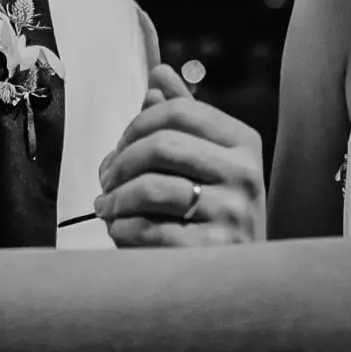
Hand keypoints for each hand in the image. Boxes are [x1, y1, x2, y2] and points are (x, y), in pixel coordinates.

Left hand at [95, 65, 265, 245]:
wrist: (241, 277)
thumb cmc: (216, 211)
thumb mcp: (209, 160)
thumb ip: (185, 117)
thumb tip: (159, 73)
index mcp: (244, 143)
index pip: (180, 111)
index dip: (137, 123)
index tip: (120, 145)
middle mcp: (245, 174)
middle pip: (162, 145)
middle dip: (120, 161)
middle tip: (105, 178)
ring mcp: (232, 214)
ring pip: (151, 188)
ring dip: (115, 198)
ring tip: (105, 206)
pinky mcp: (212, 252)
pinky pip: (151, 230)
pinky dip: (122, 228)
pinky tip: (118, 229)